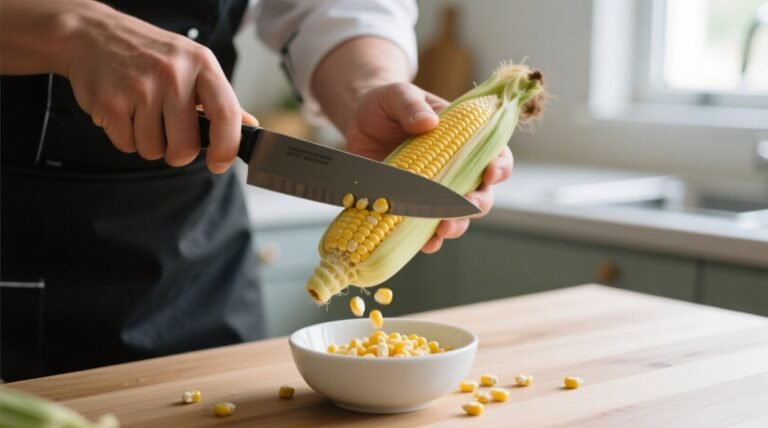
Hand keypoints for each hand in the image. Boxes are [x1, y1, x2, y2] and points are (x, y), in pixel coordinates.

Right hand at [61, 2, 244, 172]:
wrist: (90, 33)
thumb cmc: (148, 54)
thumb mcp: (192, 64)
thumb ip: (221, 100)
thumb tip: (250, 126)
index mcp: (201, 64)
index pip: (226, 115)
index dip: (226, 148)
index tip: (218, 163)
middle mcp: (173, 74)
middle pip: (185, 147)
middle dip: (177, 153)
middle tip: (169, 135)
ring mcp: (140, 88)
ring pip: (153, 150)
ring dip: (148, 142)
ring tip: (141, 113)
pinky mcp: (110, 102)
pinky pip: (127, 145)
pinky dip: (125, 137)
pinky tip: (123, 111)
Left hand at [345, 82, 513, 252]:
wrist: (359, 122)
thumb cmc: (387, 104)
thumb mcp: (397, 94)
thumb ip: (411, 104)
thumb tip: (428, 123)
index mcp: (463, 138)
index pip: (495, 154)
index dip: (499, 166)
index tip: (490, 172)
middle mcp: (455, 168)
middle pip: (481, 192)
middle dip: (477, 204)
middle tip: (465, 207)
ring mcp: (434, 190)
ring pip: (457, 216)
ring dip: (456, 226)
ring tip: (443, 230)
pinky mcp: (411, 205)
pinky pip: (425, 229)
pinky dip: (427, 240)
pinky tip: (425, 245)